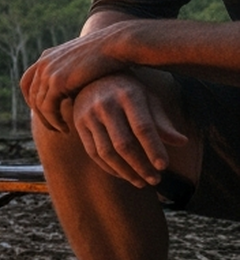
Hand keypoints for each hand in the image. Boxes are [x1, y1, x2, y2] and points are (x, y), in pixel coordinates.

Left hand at [22, 24, 135, 130]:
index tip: (44, 113)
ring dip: (48, 121)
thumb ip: (70, 76)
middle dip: (40, 114)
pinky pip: (48, 108)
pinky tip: (66, 128)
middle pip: (31, 95)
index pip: (27, 82)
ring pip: (38, 104)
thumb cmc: (107, 57)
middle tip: (53, 127)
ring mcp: (48, 72)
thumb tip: (68, 93)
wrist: (116, 45)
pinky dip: (54, 121)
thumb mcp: (82, 64)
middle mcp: (43, 63)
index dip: (32, 99)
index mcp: (46, 57)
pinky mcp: (57, 82)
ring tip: (61, 130)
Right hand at [65, 74, 187, 186]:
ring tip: (141, 182)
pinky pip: (93, 152)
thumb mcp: (147, 99)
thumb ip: (161, 121)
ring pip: (106, 152)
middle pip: (123, 143)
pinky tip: (123, 174)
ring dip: (125, 171)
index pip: (143, 127)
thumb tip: (182, 142)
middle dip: (140, 165)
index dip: (154, 148)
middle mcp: (105, 105)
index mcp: (128, 95)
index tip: (164, 166)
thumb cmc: (128, 91)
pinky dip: (109, 167)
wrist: (92, 77)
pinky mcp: (78, 125)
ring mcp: (89, 115)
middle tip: (155, 180)